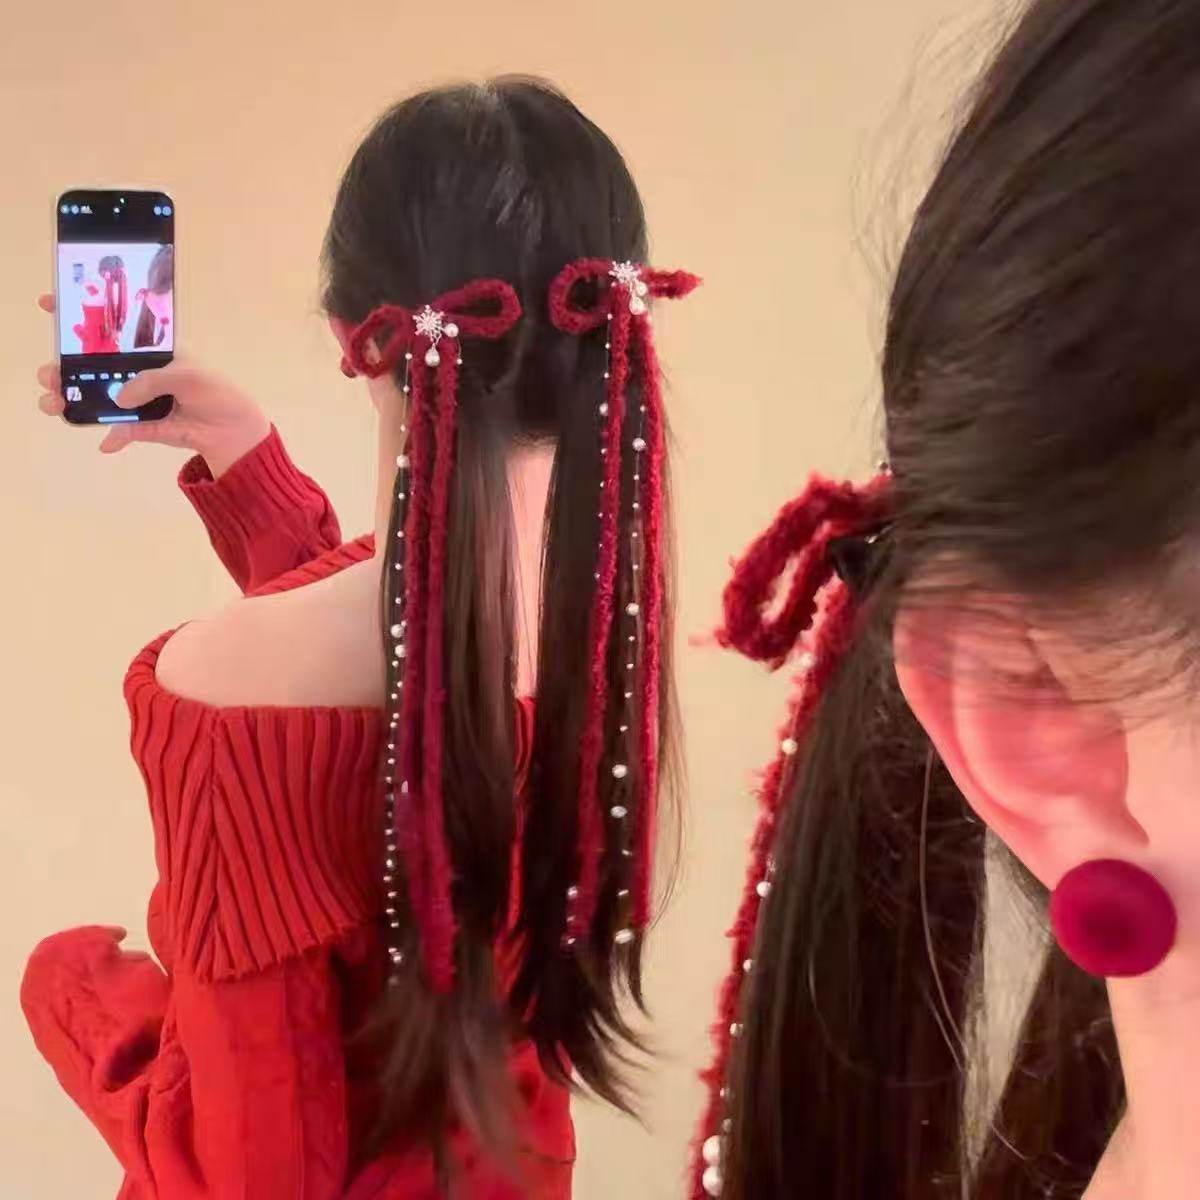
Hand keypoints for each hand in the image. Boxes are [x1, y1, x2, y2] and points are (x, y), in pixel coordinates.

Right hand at [36, 294, 271, 477]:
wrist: (232, 429)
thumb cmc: (215, 390)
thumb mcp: (189, 375)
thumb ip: (153, 381)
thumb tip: (121, 397)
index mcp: (147, 350)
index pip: (110, 327)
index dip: (79, 313)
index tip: (49, 304)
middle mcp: (135, 371)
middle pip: (90, 365)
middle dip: (63, 367)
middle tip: (51, 374)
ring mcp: (135, 399)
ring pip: (96, 397)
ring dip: (71, 399)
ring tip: (55, 402)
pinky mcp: (142, 426)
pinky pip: (120, 431)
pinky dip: (113, 438)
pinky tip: (107, 444)